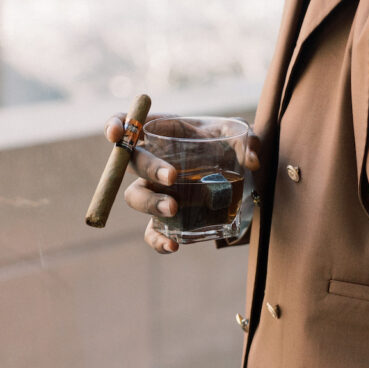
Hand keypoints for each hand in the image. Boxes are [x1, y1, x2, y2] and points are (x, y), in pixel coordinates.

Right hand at [104, 113, 260, 253]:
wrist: (238, 175)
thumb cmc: (229, 144)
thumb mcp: (240, 135)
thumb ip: (248, 140)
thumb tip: (252, 160)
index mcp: (164, 132)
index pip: (130, 123)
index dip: (116, 125)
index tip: (117, 134)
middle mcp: (154, 160)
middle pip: (132, 161)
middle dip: (148, 168)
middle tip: (173, 177)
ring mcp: (156, 191)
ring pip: (135, 196)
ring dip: (150, 203)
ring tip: (174, 208)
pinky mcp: (165, 218)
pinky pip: (151, 232)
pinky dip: (156, 240)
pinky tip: (173, 244)